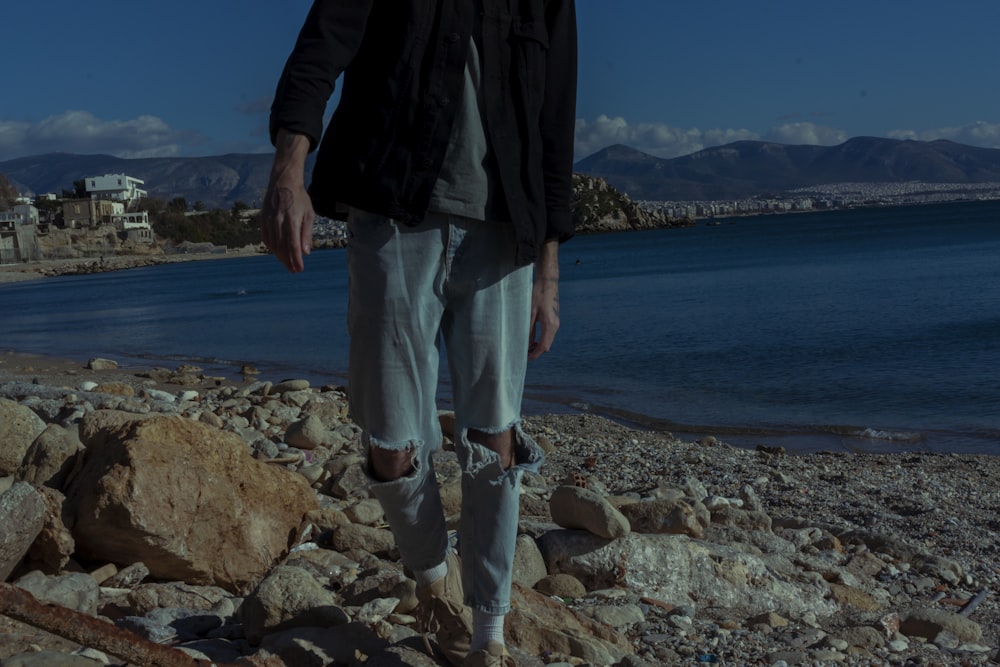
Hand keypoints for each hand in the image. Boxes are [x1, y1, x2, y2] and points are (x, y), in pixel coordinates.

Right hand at [260, 130, 313, 272]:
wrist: (283, 182)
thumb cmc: (299, 198)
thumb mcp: (309, 214)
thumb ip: (306, 234)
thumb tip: (305, 252)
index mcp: (291, 219)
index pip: (293, 245)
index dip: (295, 259)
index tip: (299, 269)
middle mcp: (278, 221)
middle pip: (282, 247)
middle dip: (288, 261)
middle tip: (294, 270)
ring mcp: (268, 220)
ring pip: (273, 244)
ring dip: (280, 256)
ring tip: (287, 264)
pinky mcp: (263, 219)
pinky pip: (266, 237)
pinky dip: (272, 247)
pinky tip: (277, 253)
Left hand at [528, 239, 559, 359]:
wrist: (548, 281)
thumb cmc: (538, 294)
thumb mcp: (530, 312)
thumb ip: (528, 329)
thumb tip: (525, 342)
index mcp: (550, 325)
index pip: (543, 347)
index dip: (534, 355)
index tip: (526, 359)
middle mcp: (555, 325)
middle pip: (547, 345)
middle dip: (536, 352)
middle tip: (523, 354)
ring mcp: (556, 322)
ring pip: (548, 340)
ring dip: (538, 345)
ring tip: (526, 347)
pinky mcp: (554, 318)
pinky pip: (548, 333)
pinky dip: (541, 338)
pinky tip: (531, 337)